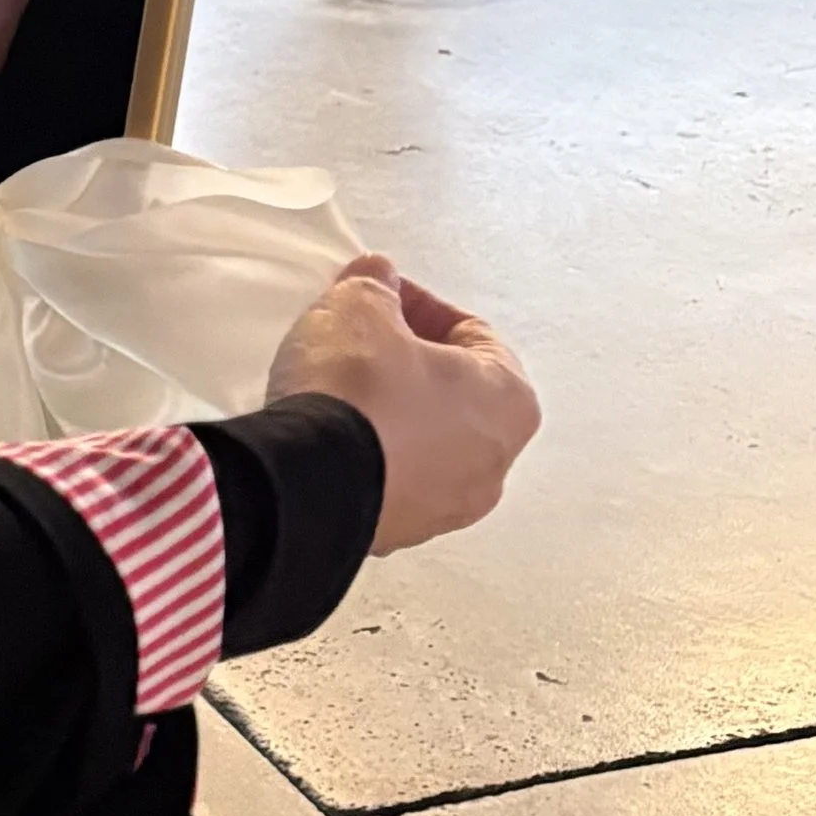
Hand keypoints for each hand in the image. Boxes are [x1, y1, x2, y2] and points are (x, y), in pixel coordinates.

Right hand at [266, 251, 539, 553]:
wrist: (305, 483)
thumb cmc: (356, 391)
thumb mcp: (359, 306)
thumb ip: (374, 283)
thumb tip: (376, 279)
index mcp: (510, 401)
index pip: (472, 334)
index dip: (419, 305)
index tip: (378, 296)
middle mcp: (493, 464)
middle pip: (451, 393)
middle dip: (406, 362)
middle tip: (357, 340)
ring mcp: (446, 509)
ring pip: (421, 443)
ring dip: (388, 414)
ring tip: (335, 391)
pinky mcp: (397, 536)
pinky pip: (387, 481)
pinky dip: (365, 457)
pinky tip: (324, 436)